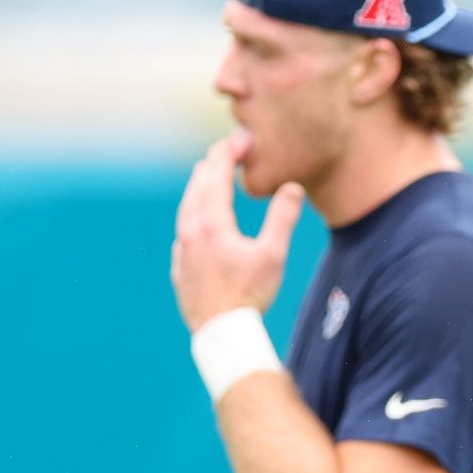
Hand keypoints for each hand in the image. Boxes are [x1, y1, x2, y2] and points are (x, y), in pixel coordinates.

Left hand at [171, 130, 304, 330]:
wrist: (222, 333)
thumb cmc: (249, 294)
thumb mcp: (272, 254)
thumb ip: (282, 217)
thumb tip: (292, 187)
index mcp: (211, 224)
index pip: (217, 176)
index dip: (228, 154)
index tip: (240, 139)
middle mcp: (190, 232)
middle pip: (198, 187)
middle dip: (212, 165)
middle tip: (224, 150)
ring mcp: (182, 251)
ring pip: (186, 208)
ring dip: (198, 187)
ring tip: (205, 175)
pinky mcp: (180, 269)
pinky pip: (183, 232)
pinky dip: (192, 215)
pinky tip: (196, 222)